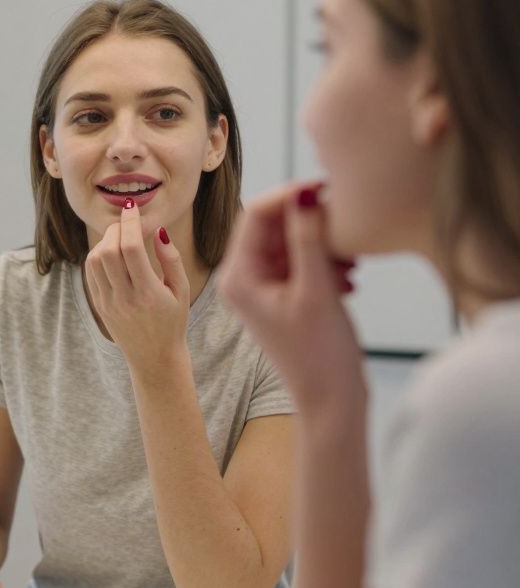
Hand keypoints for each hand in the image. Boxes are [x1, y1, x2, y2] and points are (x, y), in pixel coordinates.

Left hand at [83, 202, 189, 368]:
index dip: (130, 223)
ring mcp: (108, 303)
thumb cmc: (173, 321)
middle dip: (116, 229)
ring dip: (105, 241)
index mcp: (148, 293)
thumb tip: (157, 231)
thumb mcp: (181, 290)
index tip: (133, 208)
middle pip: (108, 251)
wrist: (153, 357)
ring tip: (120, 237)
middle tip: (127, 221)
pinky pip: (91, 273)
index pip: (130, 248)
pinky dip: (97, 256)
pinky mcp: (99, 305)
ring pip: (94, 260)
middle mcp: (124, 298)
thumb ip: (171, 259)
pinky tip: (111, 252)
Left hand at [218, 182, 363, 410]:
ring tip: (351, 259)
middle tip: (347, 222)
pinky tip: (350, 277)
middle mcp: (242, 278)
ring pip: (292, 241)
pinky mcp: (284, 294)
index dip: (291, 195)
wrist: (331, 401)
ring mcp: (263, 286)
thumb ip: (308, 238)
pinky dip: (326, 260)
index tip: (328, 187)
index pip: (256, 214)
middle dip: (311, 221)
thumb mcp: (316, 289)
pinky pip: (302, 260)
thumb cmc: (320, 353)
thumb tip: (304, 193)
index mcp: (237, 276)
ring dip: (323, 242)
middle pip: (275, 224)